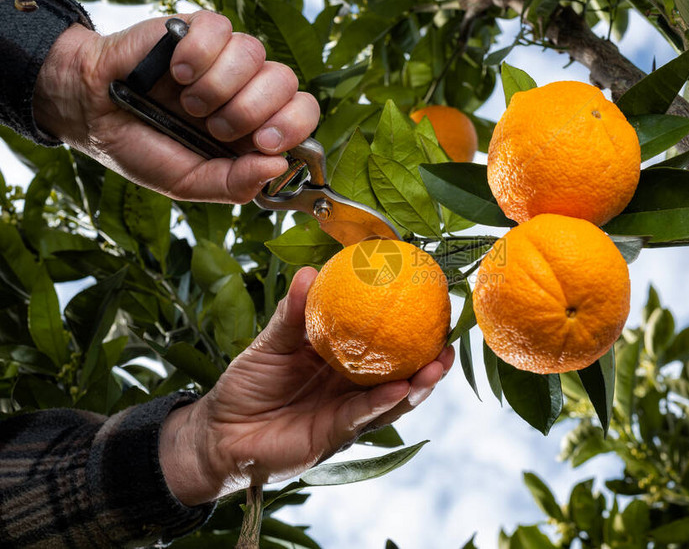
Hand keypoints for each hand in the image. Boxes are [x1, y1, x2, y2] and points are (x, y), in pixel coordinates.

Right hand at [33, 11, 318, 202]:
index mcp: (255, 128)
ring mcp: (225, 58)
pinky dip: (198, 55)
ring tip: (189, 102)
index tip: (262, 143)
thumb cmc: (145, 147)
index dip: (292, 126)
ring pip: (256, 54)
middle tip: (216, 126)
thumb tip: (277, 167)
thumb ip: (234, 184)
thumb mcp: (189, 182)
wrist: (93, 114)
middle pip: (288, 83)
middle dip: (252, 111)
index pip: (303, 114)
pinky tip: (178, 73)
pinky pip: (221, 29)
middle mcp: (248, 90)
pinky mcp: (197, 30)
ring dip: (220, 87)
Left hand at [158, 267, 454, 505]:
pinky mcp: (334, 436)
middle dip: (431, 362)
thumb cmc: (246, 385)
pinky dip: (382, 402)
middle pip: (402, 374)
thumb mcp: (271, 343)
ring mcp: (347, 413)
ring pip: (393, 400)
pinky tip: (399, 388)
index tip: (435, 306)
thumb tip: (310, 273)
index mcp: (343, 362)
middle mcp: (352, 388)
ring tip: (438, 365)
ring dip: (418, 385)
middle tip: (450, 340)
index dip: (413, 331)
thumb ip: (292, 314)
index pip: (385, 345)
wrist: (218, 432)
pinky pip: (363, 417)